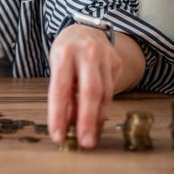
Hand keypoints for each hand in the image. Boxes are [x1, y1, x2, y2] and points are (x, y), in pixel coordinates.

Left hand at [47, 24, 122, 148]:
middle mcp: (86, 53)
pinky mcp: (117, 62)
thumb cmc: (66, 53)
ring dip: (97, 118)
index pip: (60, 89)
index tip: (57, 136)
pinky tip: (97, 117)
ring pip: (104, 94)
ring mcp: (105, 56)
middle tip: (85, 142)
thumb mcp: (57, 68)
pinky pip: (111, 90)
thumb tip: (67, 124)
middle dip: (87, 120)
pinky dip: (103, 107)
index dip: (58, 115)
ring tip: (90, 135)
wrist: (84, 30)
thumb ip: (62, 93)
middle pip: (90, 92)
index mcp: (64, 54)